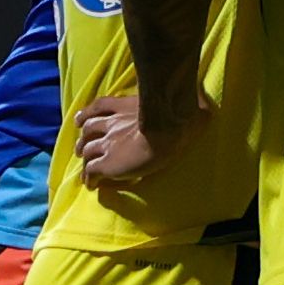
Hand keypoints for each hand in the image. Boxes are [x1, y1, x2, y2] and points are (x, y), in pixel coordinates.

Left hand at [76, 90, 196, 188]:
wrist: (167, 129)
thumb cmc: (176, 114)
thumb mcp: (173, 100)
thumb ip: (177, 99)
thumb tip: (203, 102)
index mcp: (124, 107)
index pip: (99, 107)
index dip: (87, 114)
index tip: (81, 120)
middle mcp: (112, 123)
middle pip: (88, 129)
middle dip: (83, 139)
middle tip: (81, 148)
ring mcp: (107, 143)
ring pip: (87, 150)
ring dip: (84, 158)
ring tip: (85, 167)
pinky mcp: (107, 162)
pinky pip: (92, 170)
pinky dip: (88, 177)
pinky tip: (90, 185)